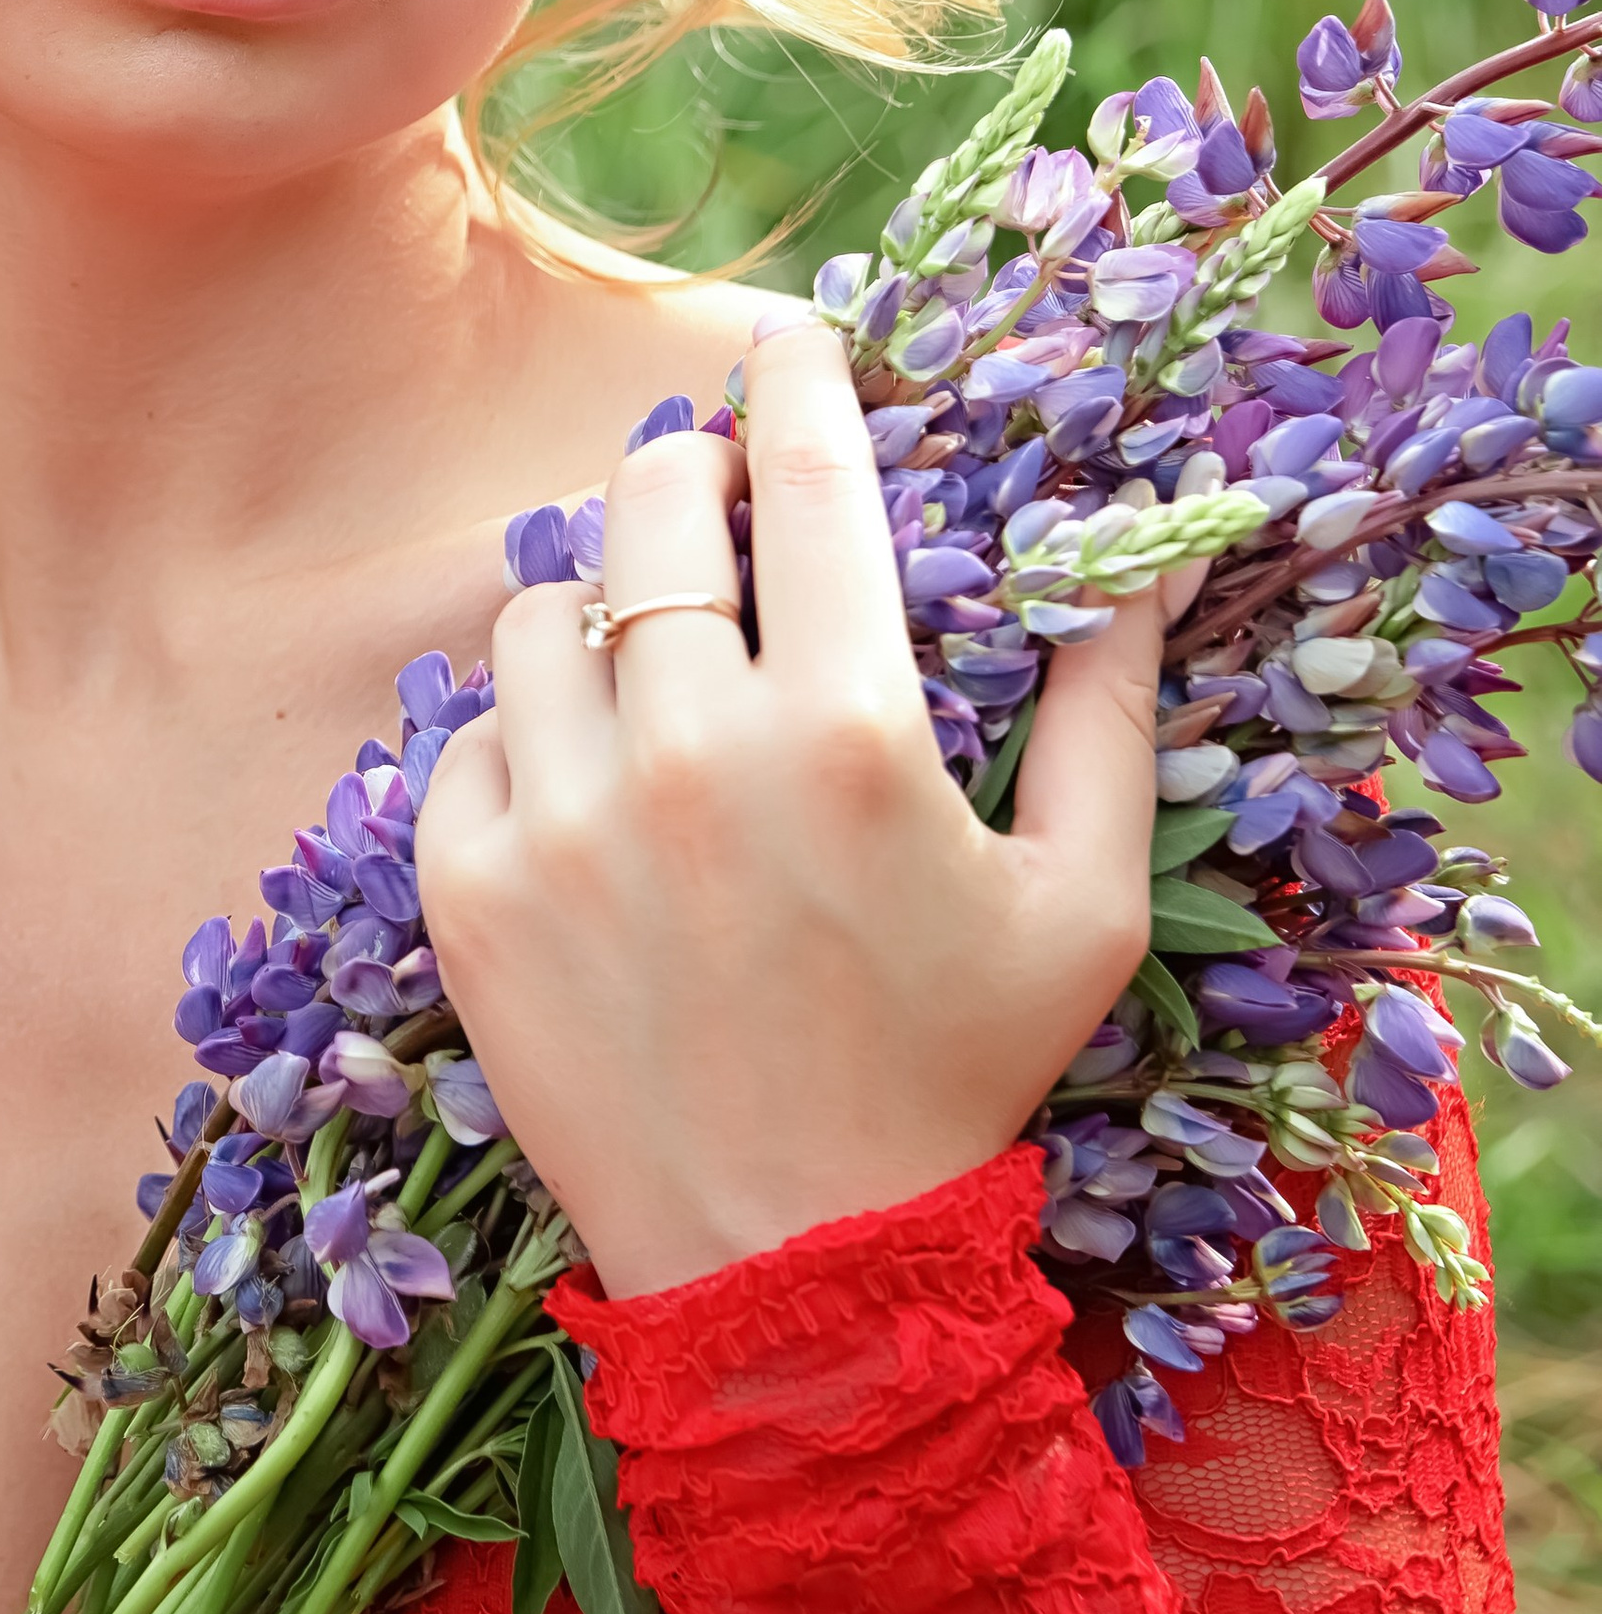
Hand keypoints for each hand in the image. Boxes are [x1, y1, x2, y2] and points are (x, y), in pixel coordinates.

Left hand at [415, 309, 1168, 1299]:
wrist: (796, 1275)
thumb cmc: (960, 1077)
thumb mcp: (1082, 899)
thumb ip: (1109, 704)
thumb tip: (1145, 546)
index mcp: (851, 735)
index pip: (812, 479)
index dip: (801, 382)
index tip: (792, 338)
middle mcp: (691, 754)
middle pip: (654, 503)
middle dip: (691, 466)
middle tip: (719, 493)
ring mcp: (562, 820)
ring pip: (543, 607)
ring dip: (600, 600)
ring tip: (653, 654)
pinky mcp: (470, 888)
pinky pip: (469, 733)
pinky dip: (523, 730)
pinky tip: (588, 775)